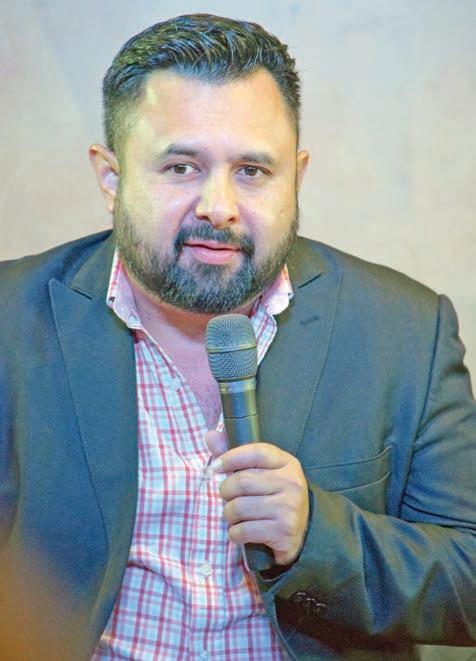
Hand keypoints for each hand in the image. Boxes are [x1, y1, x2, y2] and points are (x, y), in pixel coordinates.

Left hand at [206, 430, 309, 565]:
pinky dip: (234, 533)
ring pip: (239, 508)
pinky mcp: (283, 532)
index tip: (215, 467)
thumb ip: (235, 455)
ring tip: (234, 516)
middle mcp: (292, 483)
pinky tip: (241, 531)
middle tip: (227, 497)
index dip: (230, 457)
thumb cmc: (273, 496)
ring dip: (228, 514)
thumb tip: (210, 435)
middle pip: (242, 481)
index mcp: (288, 463)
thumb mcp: (261, 473)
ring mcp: (289, 508)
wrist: (300, 533)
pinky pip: (243, 531)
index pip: (256, 452)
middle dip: (225, 491)